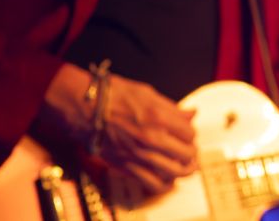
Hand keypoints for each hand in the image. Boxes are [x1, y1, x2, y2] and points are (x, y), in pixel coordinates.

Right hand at [43, 65, 196, 198]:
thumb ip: (172, 108)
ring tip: (185, 167)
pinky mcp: (128, 166)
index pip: (189, 134)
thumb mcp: (148, 94)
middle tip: (190, 151)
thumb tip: (192, 114)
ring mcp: (140, 155)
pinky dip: (164, 184)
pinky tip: (167, 179)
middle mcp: (152, 139)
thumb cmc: (114, 96)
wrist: (86, 109)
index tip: (187, 134)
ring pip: (173, 172)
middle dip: (191, 154)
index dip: (190, 134)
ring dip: (183, 171)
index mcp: (160, 118)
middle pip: (186, 155)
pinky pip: (152, 183)